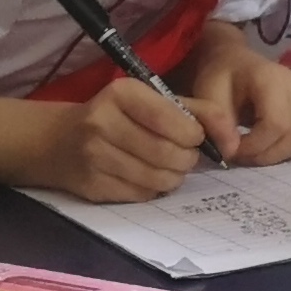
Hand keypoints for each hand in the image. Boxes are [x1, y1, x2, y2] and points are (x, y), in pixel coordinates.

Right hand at [40, 78, 212, 202]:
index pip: (174, 120)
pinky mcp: (92, 186)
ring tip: (168, 167)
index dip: (194, 135)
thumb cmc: (117, 115)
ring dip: (173, 177)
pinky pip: (141, 195)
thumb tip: (232, 137)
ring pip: (158, 179)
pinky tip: (145, 176)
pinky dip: (152, 190)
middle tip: (184, 156)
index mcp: (121, 94)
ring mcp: (94, 157)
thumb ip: (196, 111)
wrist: (58, 140)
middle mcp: (102, 123)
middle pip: (169, 154)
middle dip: (187, 159)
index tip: (195, 138)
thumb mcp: (151, 100)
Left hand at [190, 30, 290, 166]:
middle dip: (267, 154)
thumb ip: (217, 122)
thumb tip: (231, 151)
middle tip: (244, 153)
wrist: (237, 63)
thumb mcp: (207, 95)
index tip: (234, 150)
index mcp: (271, 78)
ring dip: (284, 154)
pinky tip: (285, 145)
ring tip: (261, 150)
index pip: (277, 122)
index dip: (255, 145)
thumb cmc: (222, 78)